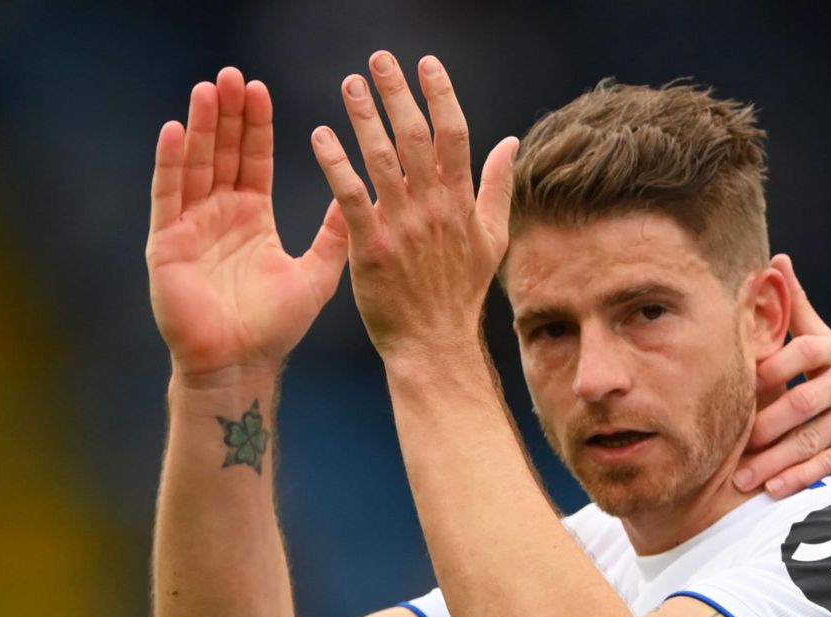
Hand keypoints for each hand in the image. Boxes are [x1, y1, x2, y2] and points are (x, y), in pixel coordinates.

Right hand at [147, 68, 349, 381]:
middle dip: (226, 114)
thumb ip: (336, 233)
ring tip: (206, 89)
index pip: (253, 160)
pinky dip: (170, 164)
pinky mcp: (167, 244)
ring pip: (194, 166)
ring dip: (198, 127)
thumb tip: (363, 195)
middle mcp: (219, 215)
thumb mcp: (316, 272)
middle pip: (220, 153)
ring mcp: (190, 227)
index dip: (255, 126)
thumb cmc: (276, 327)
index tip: (259, 88)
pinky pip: (168, 197)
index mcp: (252, 218)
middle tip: (232, 75)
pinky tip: (174, 131)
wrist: (242, 366)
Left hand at [310, 52, 518, 365]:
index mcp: (461, 203)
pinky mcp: (370, 245)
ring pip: (381, 159)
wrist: (434, 343)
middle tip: (380, 60)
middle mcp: (433, 208)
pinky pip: (349, 196)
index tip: (426, 63)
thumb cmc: (460, 292)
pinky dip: (335, 163)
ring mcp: (401, 226)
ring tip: (350, 84)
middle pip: (415, 138)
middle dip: (398, 94)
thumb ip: (497, 186)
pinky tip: (320, 135)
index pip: (454, 136)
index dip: (440, 95)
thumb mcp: (492, 238)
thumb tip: (510, 142)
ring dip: (364, 117)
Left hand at [736, 255, 830, 494]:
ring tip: (742, 479)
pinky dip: (802, 479)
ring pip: (813, 439)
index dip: (769, 369)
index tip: (735, 387)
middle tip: (730, 449)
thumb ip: (800, 312)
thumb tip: (776, 260)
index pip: (802, 352)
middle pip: (802, 403)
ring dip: (775, 462)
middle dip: (764, 428)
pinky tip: (776, 490)